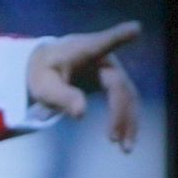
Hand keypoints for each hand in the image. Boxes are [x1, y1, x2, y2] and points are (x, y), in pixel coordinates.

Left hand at [27, 20, 140, 151]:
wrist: (45, 67)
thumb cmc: (42, 72)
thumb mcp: (43, 86)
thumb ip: (61, 97)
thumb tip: (81, 113)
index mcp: (85, 51)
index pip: (104, 43)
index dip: (119, 37)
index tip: (135, 29)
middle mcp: (105, 60)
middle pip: (120, 86)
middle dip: (121, 113)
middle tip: (114, 140)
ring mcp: (112, 72)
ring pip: (128, 97)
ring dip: (129, 121)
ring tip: (125, 148)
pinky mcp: (113, 85)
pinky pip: (125, 103)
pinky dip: (126, 121)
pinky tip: (125, 141)